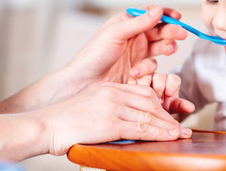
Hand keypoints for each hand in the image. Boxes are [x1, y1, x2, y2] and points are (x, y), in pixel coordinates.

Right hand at [38, 82, 191, 155]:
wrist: (45, 125)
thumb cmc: (65, 119)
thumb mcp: (92, 105)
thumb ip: (111, 108)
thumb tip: (128, 121)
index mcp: (110, 87)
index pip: (143, 93)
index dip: (160, 104)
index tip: (169, 115)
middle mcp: (114, 93)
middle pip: (150, 102)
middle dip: (167, 116)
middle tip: (180, 126)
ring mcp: (113, 107)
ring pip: (149, 115)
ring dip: (167, 126)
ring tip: (180, 134)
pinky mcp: (110, 122)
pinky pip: (141, 128)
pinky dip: (158, 134)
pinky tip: (168, 138)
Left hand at [49, 5, 187, 104]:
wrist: (84, 83)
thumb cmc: (94, 55)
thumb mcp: (115, 34)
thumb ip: (139, 22)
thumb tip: (159, 10)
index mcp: (127, 23)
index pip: (152, 14)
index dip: (166, 14)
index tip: (177, 17)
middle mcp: (135, 36)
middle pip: (160, 30)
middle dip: (172, 31)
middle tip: (181, 34)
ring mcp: (138, 54)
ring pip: (161, 47)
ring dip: (166, 47)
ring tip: (166, 51)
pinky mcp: (139, 70)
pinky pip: (153, 66)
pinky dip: (148, 68)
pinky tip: (136, 71)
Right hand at [128, 74, 194, 114]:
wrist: (140, 114)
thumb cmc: (158, 112)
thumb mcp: (169, 110)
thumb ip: (179, 106)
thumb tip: (191, 107)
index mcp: (170, 83)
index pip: (173, 80)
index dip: (172, 85)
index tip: (169, 94)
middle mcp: (159, 78)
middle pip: (160, 76)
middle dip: (159, 85)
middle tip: (156, 98)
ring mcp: (145, 76)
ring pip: (147, 73)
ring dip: (146, 81)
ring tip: (143, 91)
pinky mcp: (133, 78)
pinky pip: (134, 75)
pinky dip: (134, 78)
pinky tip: (132, 81)